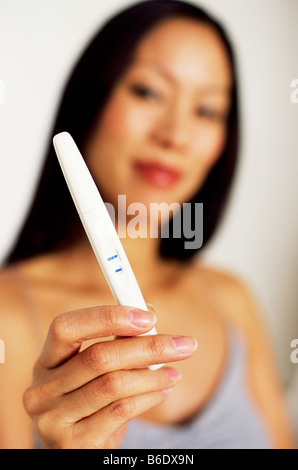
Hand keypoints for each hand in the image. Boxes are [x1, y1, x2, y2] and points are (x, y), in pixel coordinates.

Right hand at [23, 305, 197, 448]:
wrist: (77, 447)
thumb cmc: (90, 400)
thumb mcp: (95, 370)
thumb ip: (117, 341)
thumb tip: (148, 314)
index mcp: (46, 361)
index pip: (66, 327)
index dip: (106, 317)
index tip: (148, 316)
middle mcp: (42, 389)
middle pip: (98, 357)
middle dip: (147, 347)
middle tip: (182, 344)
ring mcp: (53, 419)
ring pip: (113, 385)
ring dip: (153, 375)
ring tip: (175, 372)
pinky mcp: (73, 443)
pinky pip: (120, 411)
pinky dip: (149, 397)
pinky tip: (162, 391)